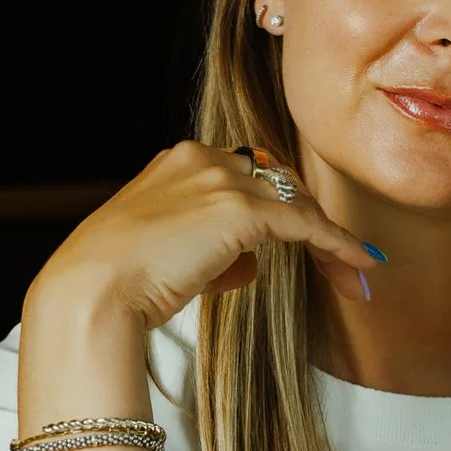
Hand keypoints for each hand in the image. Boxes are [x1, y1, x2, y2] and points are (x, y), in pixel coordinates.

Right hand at [25, 139, 381, 338]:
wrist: (90, 292)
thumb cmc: (114, 283)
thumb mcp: (160, 252)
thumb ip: (206, 247)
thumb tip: (246, 263)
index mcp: (177, 161)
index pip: (246, 176)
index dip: (279, 208)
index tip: (302, 239)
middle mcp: (202, 159)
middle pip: (279, 183)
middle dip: (312, 221)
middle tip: (341, 260)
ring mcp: (221, 181)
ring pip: (297, 204)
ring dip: (329, 240)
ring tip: (355, 277)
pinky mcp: (240, 210)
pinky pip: (306, 224)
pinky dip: (338, 245)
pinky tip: (360, 266)